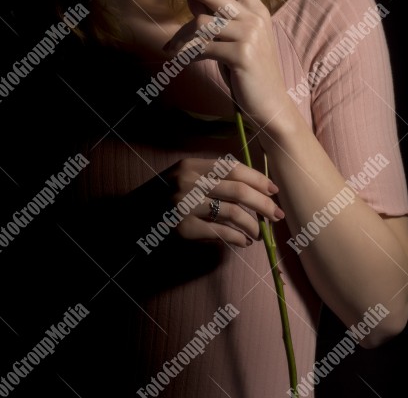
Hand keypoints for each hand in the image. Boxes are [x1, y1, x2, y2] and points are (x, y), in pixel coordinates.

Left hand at [152, 0, 293, 142]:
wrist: (270, 106)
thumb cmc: (249, 73)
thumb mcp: (233, 41)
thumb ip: (216, 19)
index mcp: (256, 10)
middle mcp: (255, 17)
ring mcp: (250, 35)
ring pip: (202, 23)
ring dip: (180, 37)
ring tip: (170, 50)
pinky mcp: (242, 54)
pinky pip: (203, 47)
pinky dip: (187, 54)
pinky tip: (181, 61)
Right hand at [163, 157, 283, 247]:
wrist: (130, 218)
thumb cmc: (162, 196)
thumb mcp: (182, 177)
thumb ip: (210, 177)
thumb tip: (252, 187)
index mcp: (191, 165)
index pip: (233, 168)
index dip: (257, 178)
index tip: (273, 190)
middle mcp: (188, 182)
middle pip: (239, 191)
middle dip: (264, 204)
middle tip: (277, 214)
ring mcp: (184, 206)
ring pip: (233, 214)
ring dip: (252, 225)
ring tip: (258, 233)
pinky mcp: (183, 230)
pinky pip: (220, 233)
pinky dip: (237, 238)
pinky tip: (244, 241)